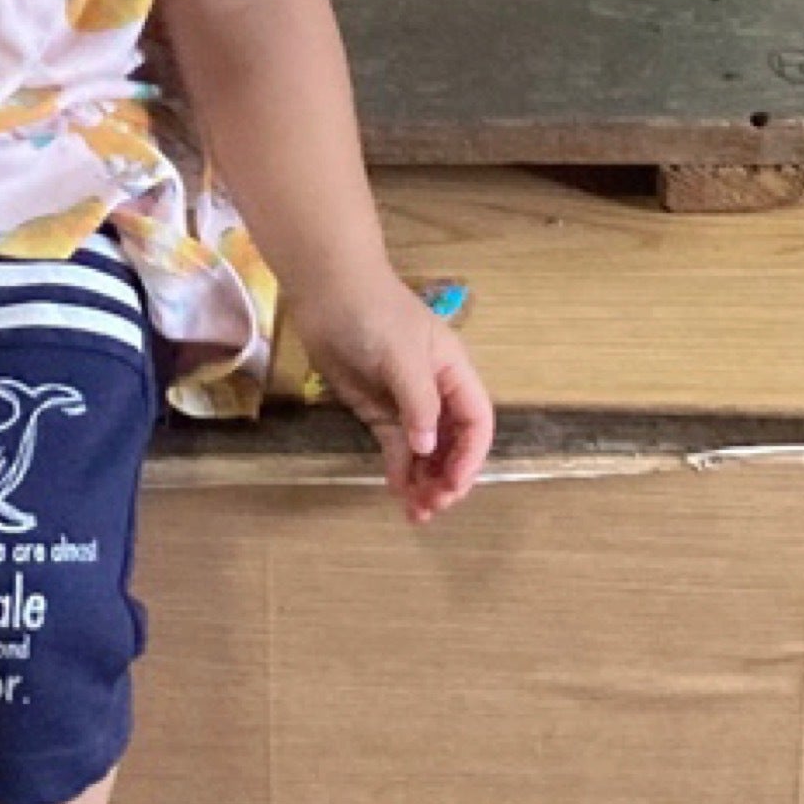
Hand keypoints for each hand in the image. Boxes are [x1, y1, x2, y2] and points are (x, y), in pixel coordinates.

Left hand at [300, 282, 495, 519]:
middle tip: (432, 507)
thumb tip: (427, 448)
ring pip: (424, 453)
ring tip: (416, 514)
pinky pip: (395, 448)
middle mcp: (435, 393)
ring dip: (424, 483)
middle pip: (453, 444)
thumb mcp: (404, 355)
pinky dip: (399, 472)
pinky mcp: (376, 410)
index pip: (476, 423)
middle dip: (448, 477)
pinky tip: (397, 493)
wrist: (327, 290)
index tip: (453, 484)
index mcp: (454, 373)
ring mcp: (404, 403)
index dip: (471, 457)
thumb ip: (419, 404)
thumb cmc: (376, 314)